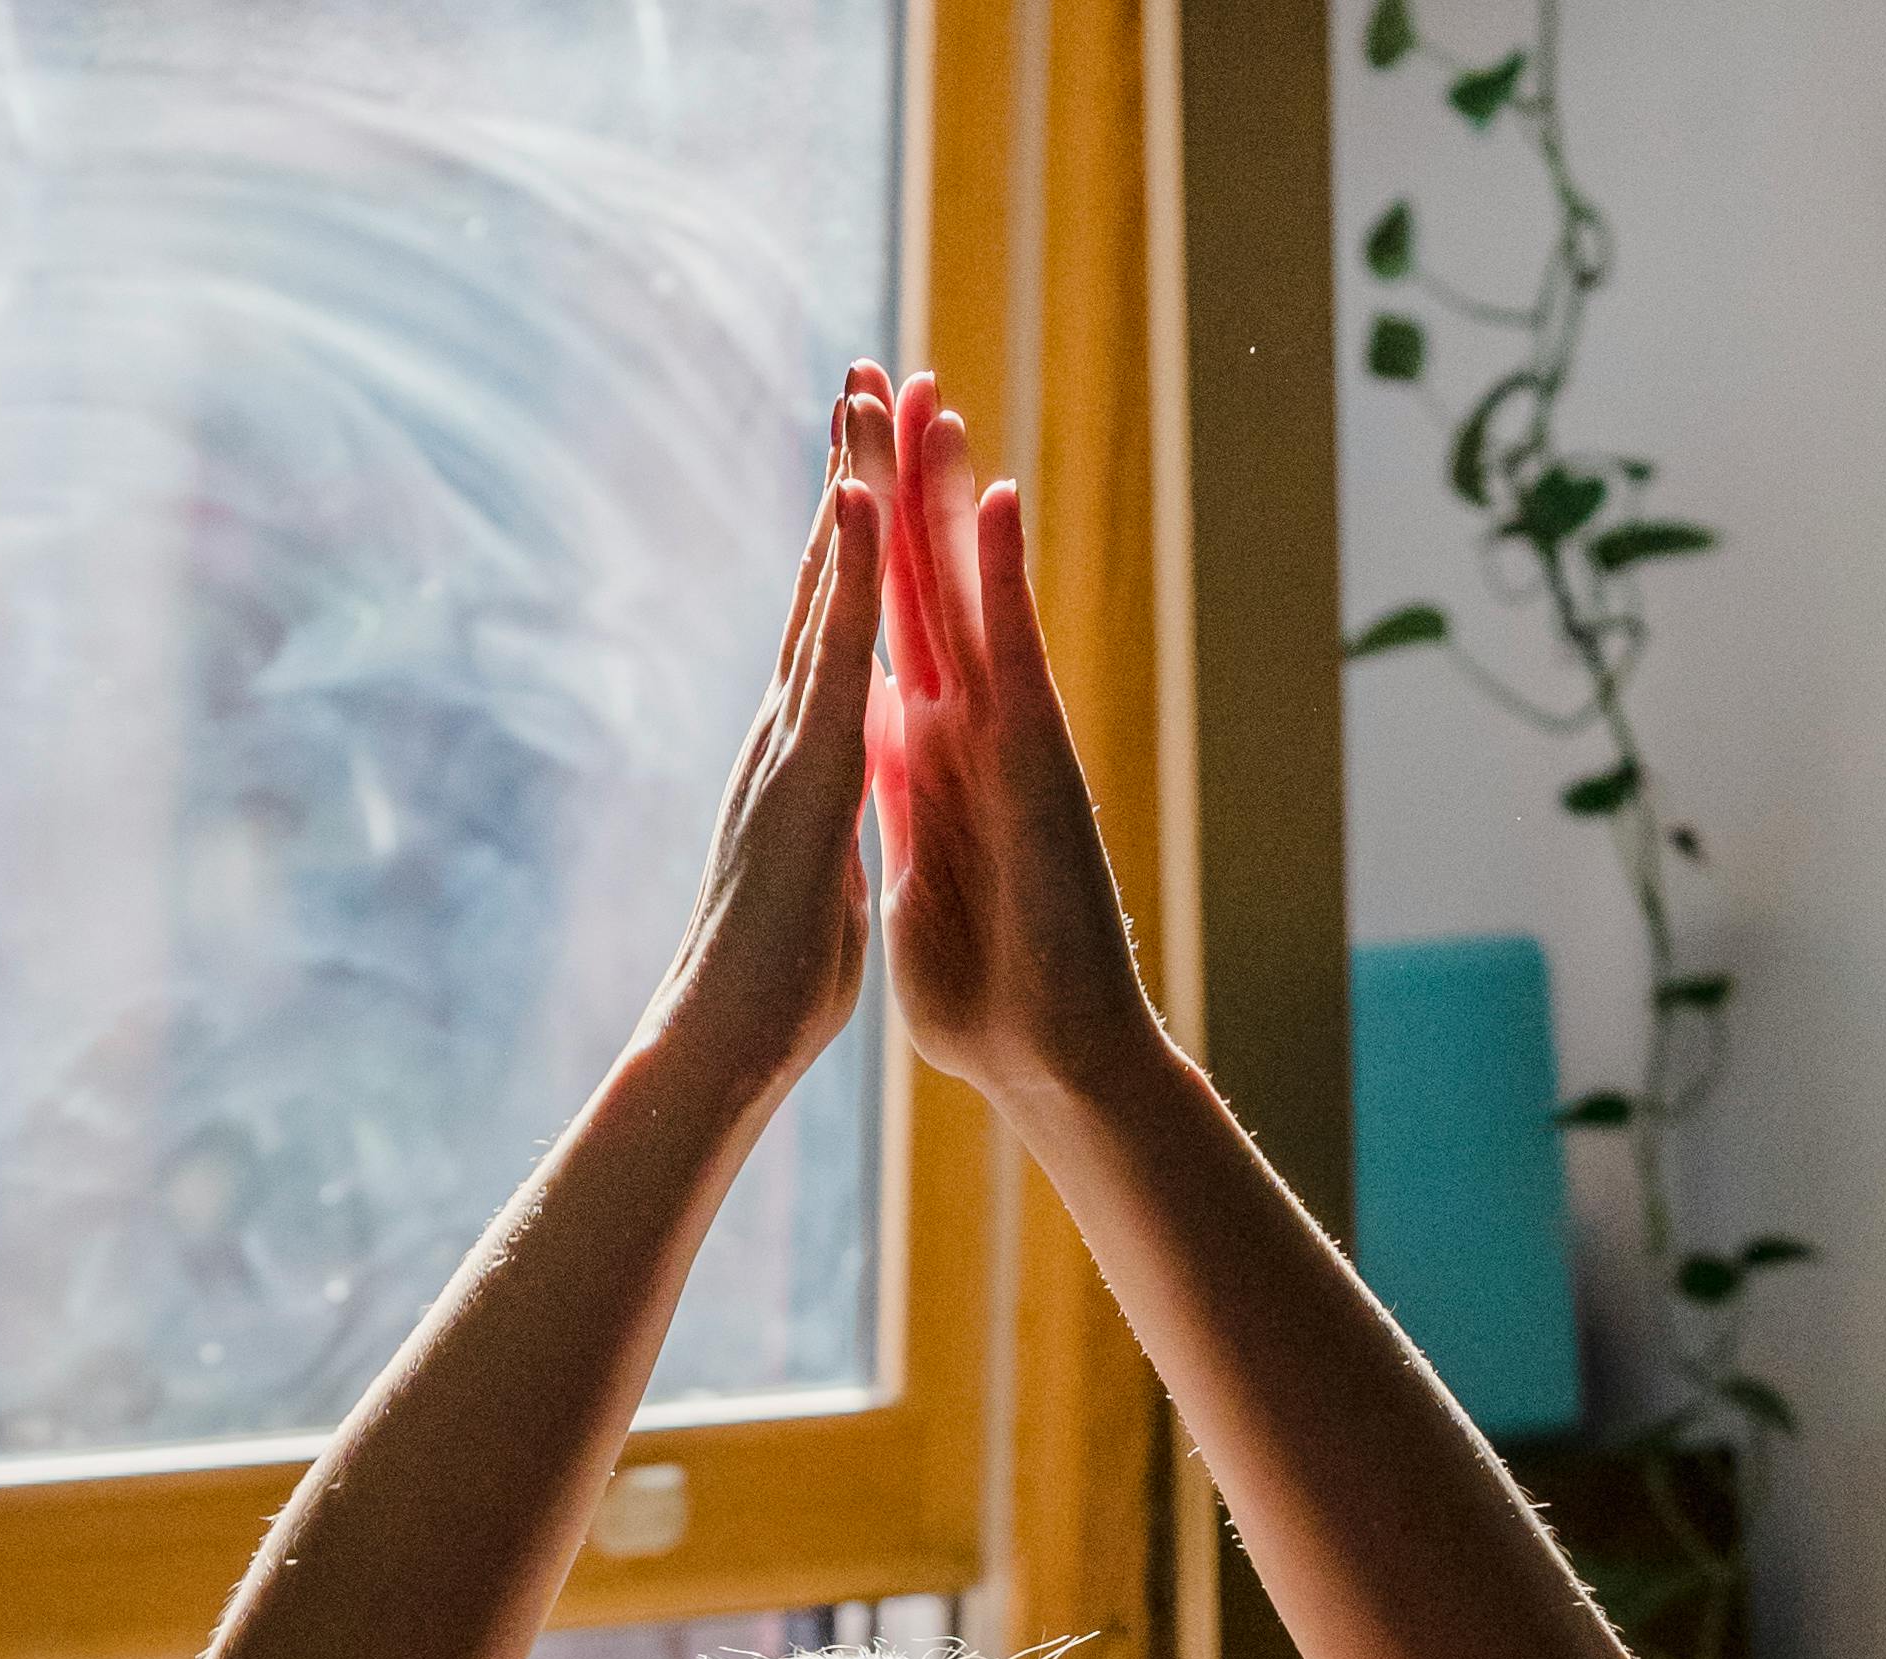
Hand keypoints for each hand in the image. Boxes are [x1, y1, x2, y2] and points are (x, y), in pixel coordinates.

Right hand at [651, 415, 883, 1117]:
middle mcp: (787, 730)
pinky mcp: (803, 768)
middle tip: (860, 377)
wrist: (724, 1049)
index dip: (854, 545)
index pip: (835, 630)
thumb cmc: (772, 990)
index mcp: (802, 759)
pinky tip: (864, 500)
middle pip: (826, 581)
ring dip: (848, 488)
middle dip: (845, 477)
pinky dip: (850, 573)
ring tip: (863, 395)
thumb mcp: (818, 881)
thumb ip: (828, 823)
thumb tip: (837, 799)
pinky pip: (835, 654)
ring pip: (828, 592)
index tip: (870, 462)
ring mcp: (789, 740)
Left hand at [850, 368, 1153, 1116]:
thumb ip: (900, 808)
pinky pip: (1017, 650)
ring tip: (937, 398)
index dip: (860, 544)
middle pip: (923, 582)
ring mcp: (1008, 739)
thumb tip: (879, 764)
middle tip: (887, 374)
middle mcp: (969, 730)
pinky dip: (1004, 576)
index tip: (839, 458)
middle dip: (903, 481)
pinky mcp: (1040, 764)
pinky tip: (994, 499)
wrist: (1046, 1059)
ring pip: (969, 594)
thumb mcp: (912, 876)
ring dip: (951, 496)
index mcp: (923, 757)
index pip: (882, 626)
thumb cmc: (984, 996)